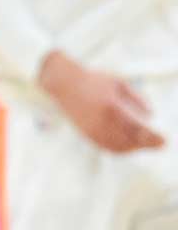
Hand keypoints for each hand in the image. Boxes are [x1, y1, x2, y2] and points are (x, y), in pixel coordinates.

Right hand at [39, 52, 164, 152]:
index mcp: (112, 107)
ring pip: (119, 146)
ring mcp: (93, 129)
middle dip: (147, 144)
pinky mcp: (86, 134)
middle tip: (159, 143)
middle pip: (130, 140)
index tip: (165, 141)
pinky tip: (129, 144)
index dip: (153, 137)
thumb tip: (151, 114)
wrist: (64, 84)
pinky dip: (120, 148)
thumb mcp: (119, 83)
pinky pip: (107, 146)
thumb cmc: (93, 80)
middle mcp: (102, 121)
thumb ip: (137, 98)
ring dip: (134, 147)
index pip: (137, 128)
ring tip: (144, 143)